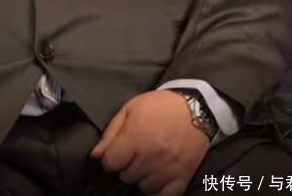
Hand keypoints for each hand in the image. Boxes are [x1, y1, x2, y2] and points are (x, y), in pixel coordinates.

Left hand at [89, 89, 210, 195]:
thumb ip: (111, 132)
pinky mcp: (182, 178)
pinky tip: (157, 177)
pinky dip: (158, 190)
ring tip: (147, 162)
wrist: (195, 108)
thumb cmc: (160, 105)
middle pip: (125, 176)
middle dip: (126, 166)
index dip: (111, 158)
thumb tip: (95, 155)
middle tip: (135, 153)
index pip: (110, 164)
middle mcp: (149, 157)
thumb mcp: (130, 108)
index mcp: (134, 138)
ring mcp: (166, 170)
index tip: (117, 152)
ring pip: (142, 188)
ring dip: (141, 177)